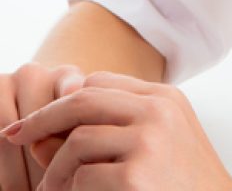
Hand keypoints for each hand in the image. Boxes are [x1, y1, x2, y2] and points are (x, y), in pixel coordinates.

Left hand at [0, 71, 231, 190]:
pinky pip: (83, 178)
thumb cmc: (183, 188)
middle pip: (84, 98)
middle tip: (14, 136)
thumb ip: (103, 135)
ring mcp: (150, 140)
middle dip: (42, 118)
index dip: (64, 101)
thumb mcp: (150, 151)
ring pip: (77, 140)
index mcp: (165, 98)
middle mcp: (159, 110)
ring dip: (54, 172)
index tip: (35, 123)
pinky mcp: (137, 176)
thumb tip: (39, 135)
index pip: (100, 82)